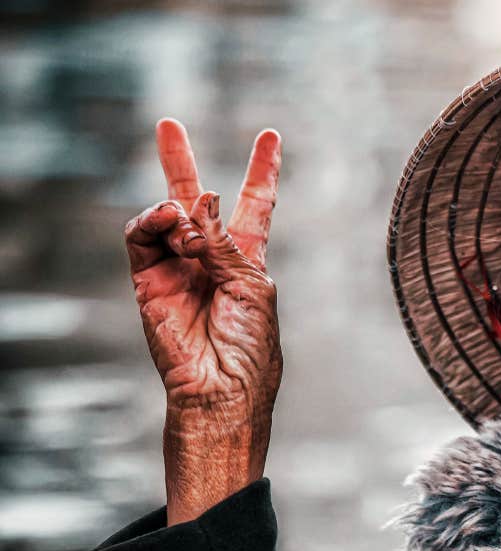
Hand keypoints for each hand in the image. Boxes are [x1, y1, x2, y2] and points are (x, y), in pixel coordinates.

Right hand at [124, 118, 283, 521]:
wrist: (222, 389)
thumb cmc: (251, 347)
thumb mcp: (252, 287)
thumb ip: (225, 244)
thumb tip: (198, 203)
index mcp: (247, 261)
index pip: (255, 208)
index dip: (262, 172)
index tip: (270, 137)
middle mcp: (209, 260)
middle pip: (194, 201)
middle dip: (181, 163)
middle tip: (168, 123)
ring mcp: (176, 269)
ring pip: (164, 216)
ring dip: (176, 206)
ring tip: (186, 217)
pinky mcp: (148, 281)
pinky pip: (142, 237)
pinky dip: (154, 221)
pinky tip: (171, 221)